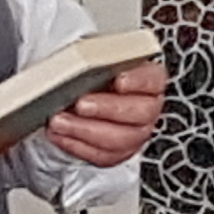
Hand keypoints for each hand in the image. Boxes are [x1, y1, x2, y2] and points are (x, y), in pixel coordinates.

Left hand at [40, 60, 165, 169]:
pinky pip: (102, 155)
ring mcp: (135, 133)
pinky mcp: (117, 152)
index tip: (119, 80)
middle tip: (80, 104)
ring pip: (121, 140)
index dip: (138, 82)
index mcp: (148, 80)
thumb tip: (80, 59)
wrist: (82, 95)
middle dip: (107, 109)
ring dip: (86, 131)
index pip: (153, 80)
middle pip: (140, 113)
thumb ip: (95, 58)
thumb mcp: (94, 57)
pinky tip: (60, 135)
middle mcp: (147, 108)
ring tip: (61, 122)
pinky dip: (78, 146)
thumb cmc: (92, 74)